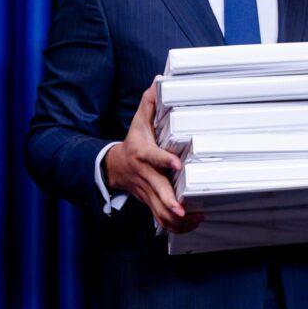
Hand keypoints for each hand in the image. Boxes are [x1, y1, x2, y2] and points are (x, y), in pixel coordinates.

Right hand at [104, 82, 202, 233]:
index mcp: (143, 154)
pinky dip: (175, 225)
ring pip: (158, 212)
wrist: (114, 166)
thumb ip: (150, 103)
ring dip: (175, 220)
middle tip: (184, 208)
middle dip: (169, 202)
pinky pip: (161, 219)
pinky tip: (191, 223)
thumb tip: (158, 83)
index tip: (177, 163)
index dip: (164, 160)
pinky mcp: (150, 202)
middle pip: (156, 192)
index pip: (153, 157)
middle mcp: (145, 176)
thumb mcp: (139, 120)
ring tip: (193, 218)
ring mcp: (147, 192)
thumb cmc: (133, 142)